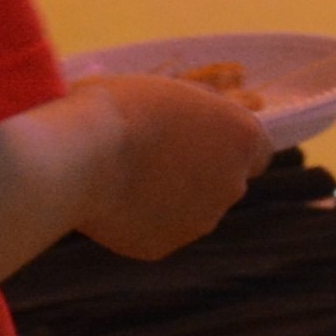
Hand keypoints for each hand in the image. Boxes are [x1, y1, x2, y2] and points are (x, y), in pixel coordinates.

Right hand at [62, 74, 267, 259]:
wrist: (80, 155)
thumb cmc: (121, 108)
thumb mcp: (172, 90)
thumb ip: (201, 111)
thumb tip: (209, 116)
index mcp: (244, 138)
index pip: (256, 151)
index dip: (227, 147)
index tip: (200, 142)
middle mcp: (234, 184)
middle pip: (226, 182)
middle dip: (199, 173)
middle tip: (154, 158)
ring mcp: (202, 220)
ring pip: (193, 210)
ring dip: (171, 198)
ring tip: (125, 177)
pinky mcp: (165, 245)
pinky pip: (157, 230)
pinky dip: (141, 220)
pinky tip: (111, 201)